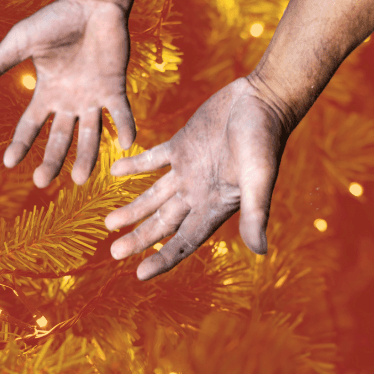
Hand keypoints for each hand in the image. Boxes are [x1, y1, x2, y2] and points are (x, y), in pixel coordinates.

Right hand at [0, 0, 135, 187]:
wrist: (90, 1)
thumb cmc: (56, 18)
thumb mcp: (22, 40)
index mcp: (46, 92)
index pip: (30, 126)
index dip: (20, 145)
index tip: (9, 164)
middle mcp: (69, 101)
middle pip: (59, 139)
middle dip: (51, 161)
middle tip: (42, 182)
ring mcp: (92, 96)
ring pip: (90, 134)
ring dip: (87, 157)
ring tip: (81, 179)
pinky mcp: (115, 86)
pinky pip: (120, 112)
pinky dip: (124, 127)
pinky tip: (127, 144)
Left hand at [105, 77, 290, 279]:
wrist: (265, 98)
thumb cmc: (265, 138)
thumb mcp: (259, 177)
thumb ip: (255, 212)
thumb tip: (261, 251)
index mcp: (215, 205)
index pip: (185, 241)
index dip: (163, 258)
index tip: (139, 275)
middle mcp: (199, 192)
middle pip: (164, 223)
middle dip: (140, 238)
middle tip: (114, 252)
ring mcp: (188, 169)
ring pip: (154, 196)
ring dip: (133, 209)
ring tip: (108, 223)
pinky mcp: (182, 144)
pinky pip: (153, 160)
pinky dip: (134, 166)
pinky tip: (115, 171)